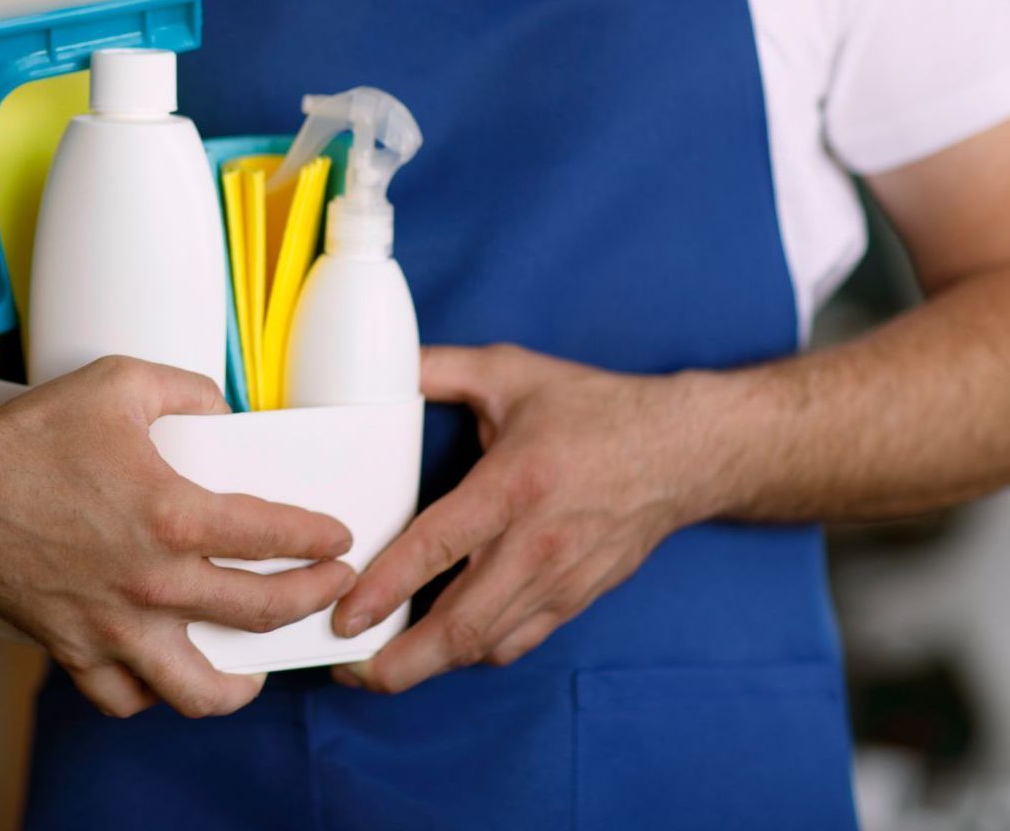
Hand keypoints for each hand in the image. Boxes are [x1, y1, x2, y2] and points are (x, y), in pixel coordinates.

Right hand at [0, 356, 356, 718]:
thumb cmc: (28, 435)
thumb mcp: (119, 381)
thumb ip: (187, 388)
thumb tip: (222, 409)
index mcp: (173, 515)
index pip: (275, 537)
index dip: (319, 540)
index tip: (336, 539)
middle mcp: (152, 582)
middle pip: (260, 613)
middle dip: (310, 600)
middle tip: (327, 586)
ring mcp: (113, 626)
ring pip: (198, 689)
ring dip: (242, 682)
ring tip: (257, 665)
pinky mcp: (73, 649)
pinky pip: (126, 699)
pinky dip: (152, 694)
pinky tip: (166, 670)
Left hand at [330, 344, 715, 692]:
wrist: (687, 451)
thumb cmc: (595, 410)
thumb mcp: (511, 372)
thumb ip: (438, 368)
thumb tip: (380, 363)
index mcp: (514, 485)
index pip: (438, 546)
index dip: (386, 587)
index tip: (345, 615)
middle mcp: (538, 543)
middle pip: (460, 623)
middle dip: (399, 660)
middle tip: (349, 670)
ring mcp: (560, 580)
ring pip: (486, 644)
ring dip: (430, 664)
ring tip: (379, 666)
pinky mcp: (576, 599)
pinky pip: (516, 642)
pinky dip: (473, 652)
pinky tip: (439, 647)